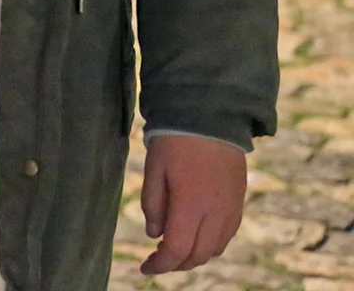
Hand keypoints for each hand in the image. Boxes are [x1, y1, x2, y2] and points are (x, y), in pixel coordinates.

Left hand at [138, 134, 246, 274]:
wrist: (211, 116)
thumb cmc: (175, 140)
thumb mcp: (154, 169)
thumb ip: (153, 205)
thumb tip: (154, 235)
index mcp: (192, 204)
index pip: (178, 249)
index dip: (161, 264)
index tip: (145, 268)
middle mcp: (217, 212)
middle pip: (198, 255)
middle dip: (176, 263)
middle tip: (157, 260)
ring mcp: (232, 209)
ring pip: (215, 248)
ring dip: (194, 255)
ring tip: (173, 247)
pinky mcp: (239, 202)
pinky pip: (227, 235)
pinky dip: (210, 243)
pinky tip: (194, 234)